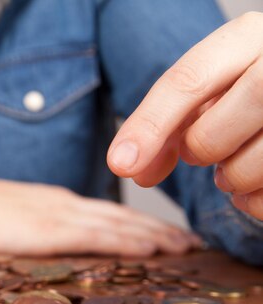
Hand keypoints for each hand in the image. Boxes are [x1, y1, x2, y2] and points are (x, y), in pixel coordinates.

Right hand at [0, 173, 199, 256]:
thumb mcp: (18, 217)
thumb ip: (42, 228)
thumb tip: (62, 243)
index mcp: (59, 203)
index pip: (110, 213)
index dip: (142, 224)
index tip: (168, 236)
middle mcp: (67, 205)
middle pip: (122, 217)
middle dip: (159, 231)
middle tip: (192, 243)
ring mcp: (59, 215)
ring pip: (118, 225)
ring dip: (154, 237)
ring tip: (184, 248)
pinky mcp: (48, 231)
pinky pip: (97, 236)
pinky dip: (127, 241)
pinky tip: (150, 249)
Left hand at [107, 12, 262, 219]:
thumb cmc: (255, 90)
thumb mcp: (216, 86)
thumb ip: (169, 119)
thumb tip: (128, 163)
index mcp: (251, 37)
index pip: (186, 82)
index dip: (147, 128)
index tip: (120, 164)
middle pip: (208, 136)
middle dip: (197, 152)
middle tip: (204, 148)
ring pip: (243, 170)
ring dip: (229, 179)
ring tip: (238, 160)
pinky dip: (254, 201)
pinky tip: (261, 180)